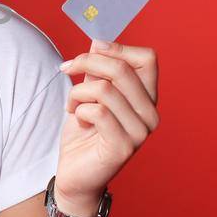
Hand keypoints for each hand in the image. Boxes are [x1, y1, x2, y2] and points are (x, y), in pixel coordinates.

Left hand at [55, 39, 160, 211]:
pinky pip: (97, 112)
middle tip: (66, 68)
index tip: (91, 49)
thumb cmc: (84, 134)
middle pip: (122, 69)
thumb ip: (97, 70)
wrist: (75, 175)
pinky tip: (78, 120)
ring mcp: (140, 132)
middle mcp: (150, 114)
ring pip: (105, 89)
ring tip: (73, 104)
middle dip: (87, 62)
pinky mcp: (123, 147)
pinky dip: (79, 110)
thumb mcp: (89, 94)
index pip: (148, 58)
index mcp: (147, 98)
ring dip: (78, 92)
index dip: (117, 48)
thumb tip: (98, 42)